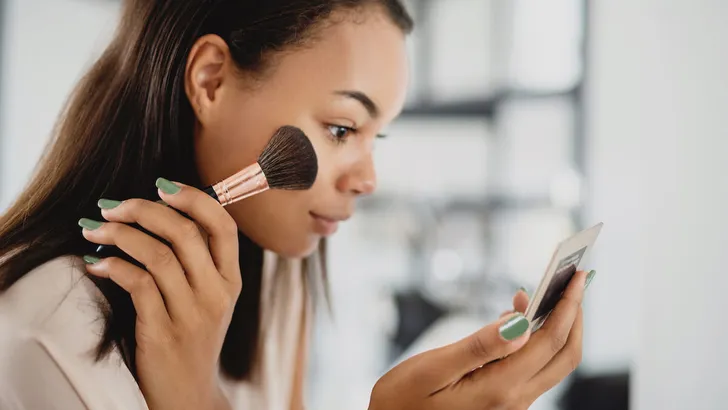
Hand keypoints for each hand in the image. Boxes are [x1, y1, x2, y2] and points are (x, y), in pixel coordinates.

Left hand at [80, 179, 240, 409]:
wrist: (188, 395)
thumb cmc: (191, 338)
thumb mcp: (208, 300)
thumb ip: (196, 262)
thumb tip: (160, 213)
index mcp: (231, 281)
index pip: (223, 226)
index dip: (194, 198)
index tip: (161, 185)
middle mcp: (217, 294)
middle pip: (186, 233)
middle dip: (144, 210)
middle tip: (111, 207)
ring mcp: (193, 315)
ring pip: (159, 256)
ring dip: (120, 236)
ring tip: (94, 231)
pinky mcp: (164, 333)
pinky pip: (139, 285)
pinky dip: (113, 267)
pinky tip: (96, 264)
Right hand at [368, 271, 587, 409]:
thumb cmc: (402, 400)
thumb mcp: (432, 369)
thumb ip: (478, 347)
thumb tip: (520, 323)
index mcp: (498, 388)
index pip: (548, 342)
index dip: (567, 307)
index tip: (578, 277)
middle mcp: (513, 400)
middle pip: (563, 355)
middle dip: (574, 315)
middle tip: (575, 280)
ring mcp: (510, 403)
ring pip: (551, 363)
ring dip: (556, 326)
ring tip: (545, 292)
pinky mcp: (502, 402)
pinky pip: (532, 368)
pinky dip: (537, 339)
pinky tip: (519, 319)